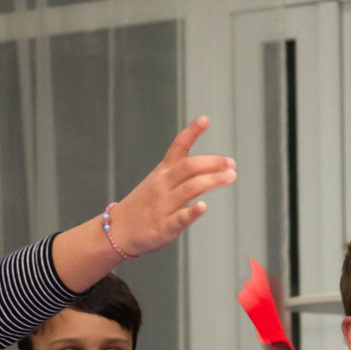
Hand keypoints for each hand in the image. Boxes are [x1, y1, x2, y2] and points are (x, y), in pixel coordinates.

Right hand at [54, 117, 234, 286]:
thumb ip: (182, 172)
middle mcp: (163, 185)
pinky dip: (191, 212)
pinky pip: (180, 218)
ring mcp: (163, 205)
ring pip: (190, 188)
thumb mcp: (159, 181)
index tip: (205, 119)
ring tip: (230, 177)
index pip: (177, 147)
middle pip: (189, 167)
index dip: (191, 132)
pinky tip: (203, 207)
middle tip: (232, 164)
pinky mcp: (164, 226)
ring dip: (212, 180)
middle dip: (212, 163)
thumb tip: (214, 166)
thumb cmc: (145, 204)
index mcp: (162, 172)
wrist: (119, 230)